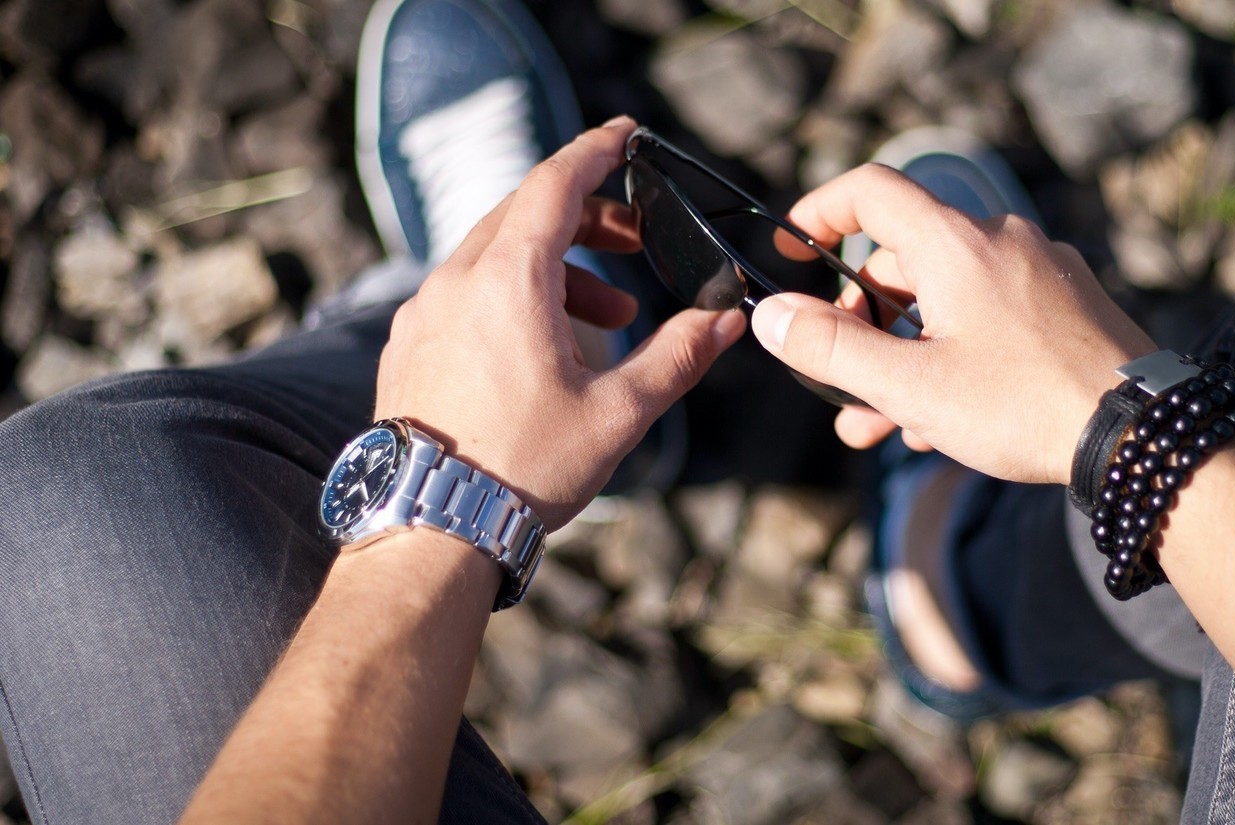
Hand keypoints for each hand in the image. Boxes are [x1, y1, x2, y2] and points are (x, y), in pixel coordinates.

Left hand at [374, 118, 744, 527]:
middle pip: (524, 212)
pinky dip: (513, 293)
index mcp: (508, 279)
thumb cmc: (524, 469)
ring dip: (557, 266)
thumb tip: (726, 319)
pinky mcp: (408, 345)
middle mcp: (456, 281)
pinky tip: (545, 346)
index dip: (597, 150)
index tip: (626, 134)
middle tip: (636, 238)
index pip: (556, 183)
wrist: (430, 527)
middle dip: (587, 216)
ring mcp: (423, 312)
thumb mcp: (620, 413)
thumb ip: (678, 356)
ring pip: (493, 254)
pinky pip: (465, 291)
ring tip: (610, 318)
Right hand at [752, 164, 1154, 484]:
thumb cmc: (1023, 406)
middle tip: (837, 381)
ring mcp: (1039, 272)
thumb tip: (770, 315)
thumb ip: (831, 348)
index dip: (819, 212)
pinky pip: (990, 315)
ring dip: (903, 354)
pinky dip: (953, 354)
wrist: (1141, 435)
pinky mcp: (1067, 305)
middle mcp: (999, 241)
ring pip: (946, 300)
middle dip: (860, 322)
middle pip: (903, 260)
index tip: (791, 247)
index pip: (870, 191)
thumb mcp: (910, 385)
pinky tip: (940, 421)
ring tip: (878, 425)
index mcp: (955, 243)